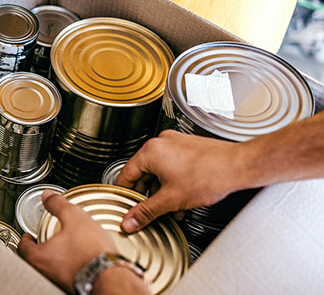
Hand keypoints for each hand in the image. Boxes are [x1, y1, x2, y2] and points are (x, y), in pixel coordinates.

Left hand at [18, 190, 116, 291]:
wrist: (111, 276)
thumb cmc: (92, 252)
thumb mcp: (74, 217)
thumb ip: (58, 204)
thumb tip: (48, 196)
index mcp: (39, 257)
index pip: (22, 248)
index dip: (25, 239)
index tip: (28, 235)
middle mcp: (46, 272)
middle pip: (34, 259)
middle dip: (38, 248)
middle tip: (43, 240)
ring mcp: (59, 281)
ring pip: (49, 268)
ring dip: (53, 258)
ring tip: (62, 248)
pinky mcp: (73, 285)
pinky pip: (64, 274)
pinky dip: (66, 266)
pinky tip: (77, 259)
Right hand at [115, 130, 245, 232]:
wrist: (239, 166)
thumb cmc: (210, 175)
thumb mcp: (171, 200)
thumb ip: (146, 212)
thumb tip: (130, 221)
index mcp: (150, 151)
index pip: (125, 175)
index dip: (124, 194)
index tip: (124, 205)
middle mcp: (161, 143)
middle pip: (143, 173)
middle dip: (147, 195)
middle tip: (148, 210)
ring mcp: (176, 143)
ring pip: (159, 171)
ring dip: (162, 190)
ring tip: (170, 208)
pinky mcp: (188, 147)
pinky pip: (172, 166)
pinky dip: (173, 182)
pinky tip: (181, 198)